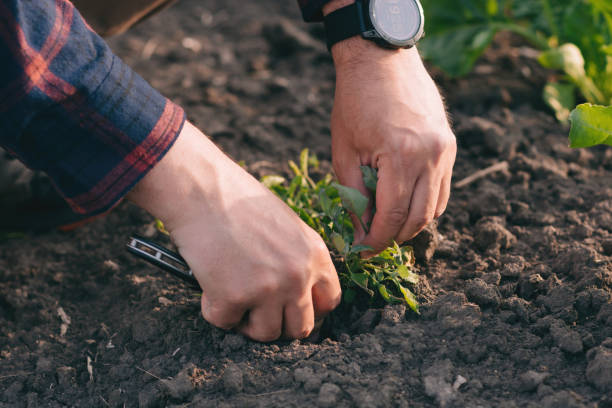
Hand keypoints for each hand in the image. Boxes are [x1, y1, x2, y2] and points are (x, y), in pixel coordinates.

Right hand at [128, 122, 340, 340]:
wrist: (203, 190)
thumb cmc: (239, 201)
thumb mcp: (287, 225)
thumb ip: (298, 258)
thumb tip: (296, 294)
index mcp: (315, 254)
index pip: (330, 301)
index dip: (311, 310)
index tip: (292, 309)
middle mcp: (297, 275)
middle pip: (301, 327)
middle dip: (280, 324)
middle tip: (259, 311)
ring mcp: (267, 290)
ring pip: (266, 333)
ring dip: (247, 322)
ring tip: (232, 295)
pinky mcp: (233, 298)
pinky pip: (225, 323)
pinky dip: (214, 310)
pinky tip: (209, 285)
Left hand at [327, 30, 456, 253]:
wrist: (381, 60)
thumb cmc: (354, 102)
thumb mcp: (344, 152)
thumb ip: (353, 196)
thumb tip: (360, 233)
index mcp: (402, 157)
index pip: (392, 217)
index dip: (377, 241)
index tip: (363, 252)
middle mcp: (432, 156)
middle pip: (418, 218)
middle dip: (394, 237)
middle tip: (372, 243)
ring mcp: (445, 150)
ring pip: (435, 208)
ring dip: (411, 224)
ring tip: (386, 226)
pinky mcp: (450, 145)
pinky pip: (442, 189)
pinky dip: (424, 204)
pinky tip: (404, 204)